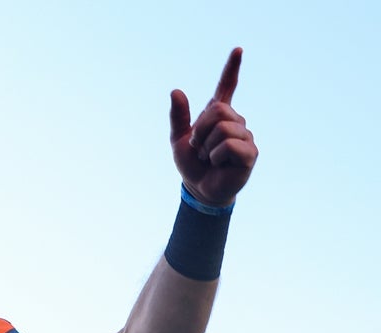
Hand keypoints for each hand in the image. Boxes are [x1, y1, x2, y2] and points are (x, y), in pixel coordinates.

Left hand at [169, 47, 258, 206]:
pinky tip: (220, 164)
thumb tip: (176, 91)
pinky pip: (230, 145)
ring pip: (223, 128)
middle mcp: (236, 121)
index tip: (237, 50)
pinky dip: (217, 156)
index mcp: (218, 115)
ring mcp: (246, 136)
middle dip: (200, 131)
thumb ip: (178, 116)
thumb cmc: (192, 164)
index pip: (227, 87)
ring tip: (210, 158)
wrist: (199, 188)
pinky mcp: (250, 152)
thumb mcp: (178, 140)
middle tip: (200, 148)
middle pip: (217, 110)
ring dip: (207, 147)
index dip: (232, 68)